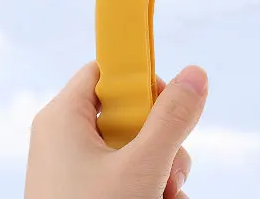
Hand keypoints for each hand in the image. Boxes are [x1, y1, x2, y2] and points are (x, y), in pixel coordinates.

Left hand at [25, 62, 205, 198]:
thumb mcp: (142, 168)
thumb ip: (171, 121)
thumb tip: (196, 74)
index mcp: (63, 116)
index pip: (106, 73)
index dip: (142, 83)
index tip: (172, 106)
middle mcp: (64, 139)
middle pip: (128, 118)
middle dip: (161, 147)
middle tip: (171, 175)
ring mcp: (73, 172)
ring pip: (133, 156)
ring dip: (161, 178)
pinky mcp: (84, 196)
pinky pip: (125, 183)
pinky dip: (147, 194)